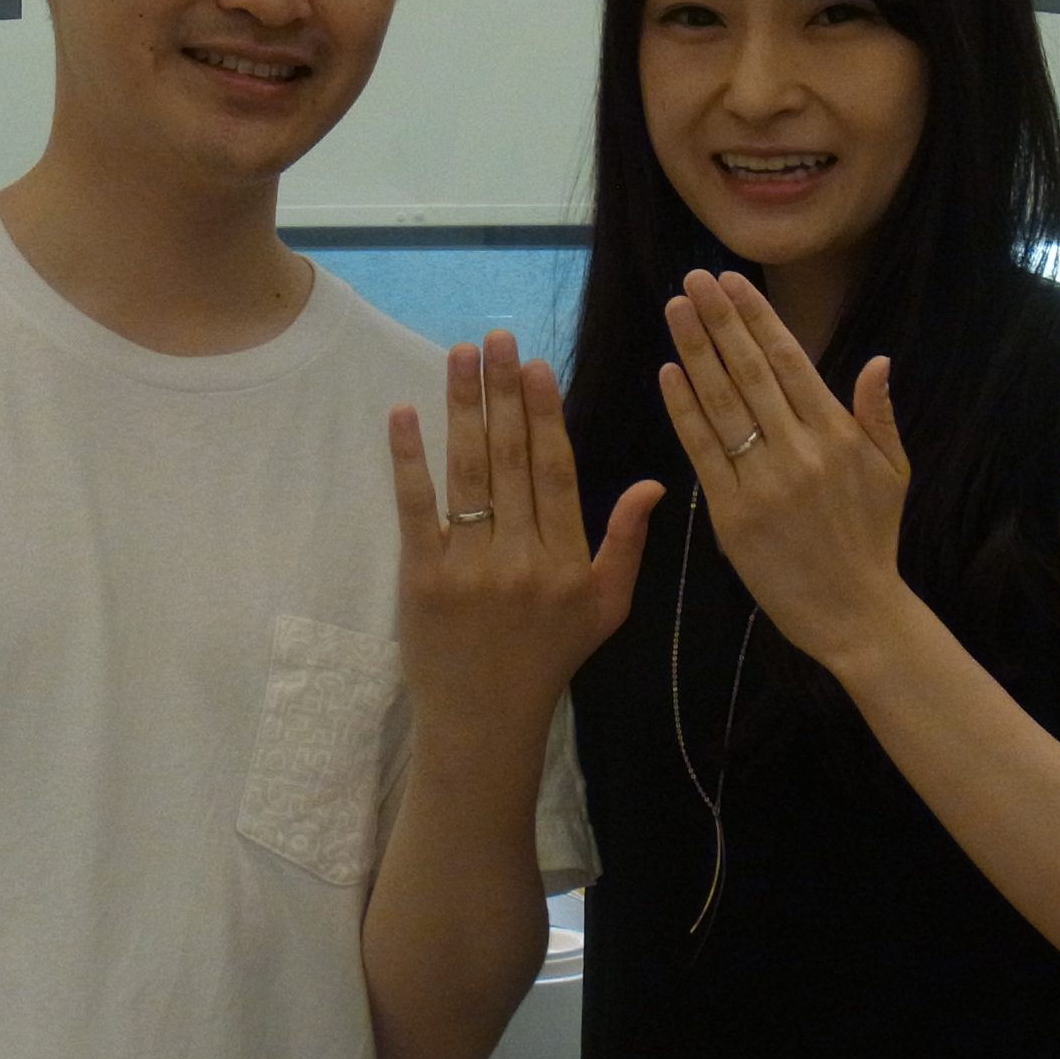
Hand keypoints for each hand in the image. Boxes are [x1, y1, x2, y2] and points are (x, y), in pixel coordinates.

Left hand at [389, 332, 663, 753]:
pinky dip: (410, 460)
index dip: (546, 413)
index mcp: (568, 560)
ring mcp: (470, 567)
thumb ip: (626, 543)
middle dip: (503, 392)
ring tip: (459, 355)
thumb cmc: (548, 659)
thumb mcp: (606, 607)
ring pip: (469, 473)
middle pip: (512, 459)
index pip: (557, 470)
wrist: (485, 722)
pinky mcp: (423, 579)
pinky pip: (417, 509)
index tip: (536, 364)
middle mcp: (523, 558)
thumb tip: (654, 482)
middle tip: (495, 336)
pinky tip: (405, 413)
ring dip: (462, 408)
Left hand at [659, 270, 913, 671]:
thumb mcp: (892, 473)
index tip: (732, 283)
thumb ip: (878, 416)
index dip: (757, 319)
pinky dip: (683, 410)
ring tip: (676, 310)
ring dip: (695, 352)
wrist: (855, 613)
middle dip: (719, 321)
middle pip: (751, 372)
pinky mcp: (733, 515)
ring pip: (722, 404)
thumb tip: (878, 361)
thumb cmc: (872, 539)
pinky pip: (703, 452)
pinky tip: (668, 374)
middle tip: (692, 281)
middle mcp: (800, 452)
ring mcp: (764, 483)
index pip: (790, 361)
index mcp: (838, 436)